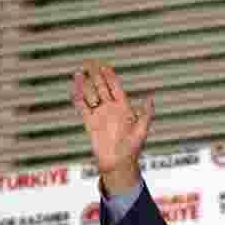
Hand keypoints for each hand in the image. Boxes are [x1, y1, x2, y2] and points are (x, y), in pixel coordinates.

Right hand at [71, 60, 153, 194]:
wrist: (118, 163)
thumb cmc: (133, 148)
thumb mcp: (142, 130)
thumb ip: (146, 114)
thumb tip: (150, 98)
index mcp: (124, 108)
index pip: (115, 88)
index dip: (110, 77)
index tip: (105, 65)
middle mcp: (111, 109)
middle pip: (102, 88)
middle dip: (96, 75)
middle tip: (89, 62)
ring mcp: (100, 115)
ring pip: (91, 95)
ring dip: (86, 83)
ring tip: (80, 71)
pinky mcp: (90, 122)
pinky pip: (82, 107)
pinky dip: (78, 97)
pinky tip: (74, 87)